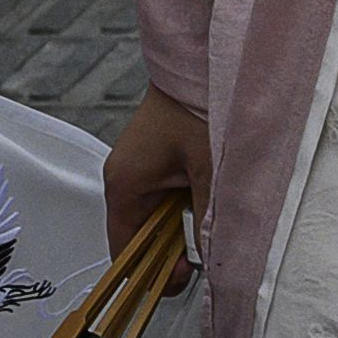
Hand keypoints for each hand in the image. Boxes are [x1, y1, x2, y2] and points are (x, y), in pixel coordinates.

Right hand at [102, 95, 207, 261]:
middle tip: (205, 256)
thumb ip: (209, 221)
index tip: (185, 274)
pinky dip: (186, 211)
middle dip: (171, 254)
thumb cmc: (200, 107)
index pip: (123, 251)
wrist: (203, 64)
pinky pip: (166, 201)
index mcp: (124, 186)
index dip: (150, 273)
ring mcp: (139, 172)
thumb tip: (213, 263)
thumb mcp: (210, 170)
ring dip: (182, 231)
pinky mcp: (156, 164)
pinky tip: (208, 205)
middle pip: (140, 239)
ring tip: (211, 228)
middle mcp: (125, 182)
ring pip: (157, 222)